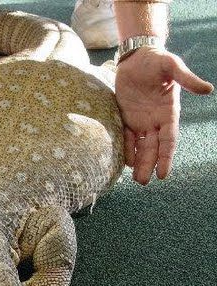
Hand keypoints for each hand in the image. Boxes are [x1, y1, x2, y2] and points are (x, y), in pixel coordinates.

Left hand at [115, 47, 213, 184]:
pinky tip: (126, 162)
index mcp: (168, 113)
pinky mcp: (127, 117)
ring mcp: (141, 120)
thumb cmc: (156, 59)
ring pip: (141, 146)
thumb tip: (208, 90)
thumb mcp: (172, 66)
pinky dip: (127, 149)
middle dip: (150, 165)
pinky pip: (127, 136)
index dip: (166, 157)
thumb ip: (186, 79)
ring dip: (139, 162)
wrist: (136, 56)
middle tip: (144, 182)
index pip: (168, 140)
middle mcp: (155, 120)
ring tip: (136, 179)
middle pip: (153, 148)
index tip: (163, 174)